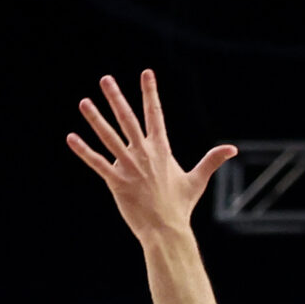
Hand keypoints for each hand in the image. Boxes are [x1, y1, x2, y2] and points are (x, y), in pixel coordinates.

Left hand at [67, 69, 236, 243]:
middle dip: (116, 98)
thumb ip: (211, 161)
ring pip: (109, 138)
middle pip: (128, 120)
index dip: (151, 93)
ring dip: (96, 119)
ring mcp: (129, 167)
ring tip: (84, 102)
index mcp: (162, 151)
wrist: (167, 230)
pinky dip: (84, 151)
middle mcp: (144, 155)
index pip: (155, 115)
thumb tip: (233, 149)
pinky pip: (98, 163)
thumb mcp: (197, 180)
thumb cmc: (181, 206)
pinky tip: (71, 138)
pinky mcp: (117, 182)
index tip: (146, 73)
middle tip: (105, 79)